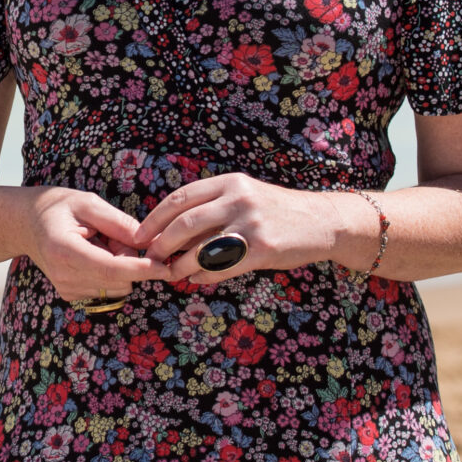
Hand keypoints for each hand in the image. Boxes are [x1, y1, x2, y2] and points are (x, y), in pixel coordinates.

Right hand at [19, 188, 160, 304]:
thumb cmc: (59, 208)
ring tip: (102, 244)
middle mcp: (64, 276)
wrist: (28, 224)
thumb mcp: (89, 203)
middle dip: (130, 261)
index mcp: (64, 250)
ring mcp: (67, 289)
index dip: (142, 269)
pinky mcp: (72, 295)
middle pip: (119, 281)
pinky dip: (112, 274)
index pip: (111, 269)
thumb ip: (119, 223)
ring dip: (121, 268)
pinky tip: (96, 255)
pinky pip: (108, 290)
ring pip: (117, 288)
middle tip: (114, 235)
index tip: (165, 267)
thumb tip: (149, 242)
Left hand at [132, 173, 368, 282]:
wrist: (322, 222)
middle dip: (160, 244)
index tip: (138, 236)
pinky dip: (204, 275)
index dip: (154, 219)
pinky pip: (222, 267)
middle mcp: (237, 199)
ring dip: (179, 265)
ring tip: (171, 273)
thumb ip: (213, 206)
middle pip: (184, 223)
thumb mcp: (245, 196)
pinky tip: (197, 278)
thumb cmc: (276, 211)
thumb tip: (170, 229)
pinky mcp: (263, 248)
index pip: (179, 199)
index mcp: (228, 183)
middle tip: (148, 259)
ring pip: (200, 248)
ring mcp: (250, 224)